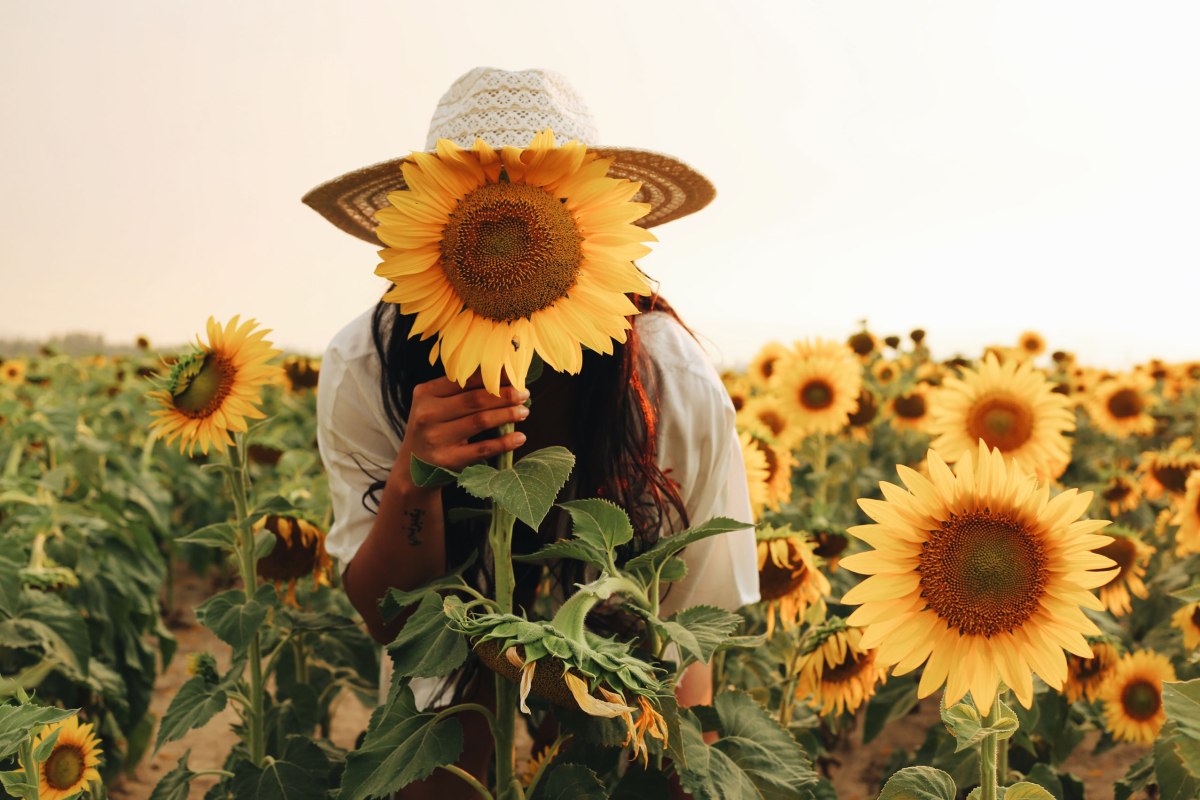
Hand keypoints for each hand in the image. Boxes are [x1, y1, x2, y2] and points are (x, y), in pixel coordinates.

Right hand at [390, 374, 528, 492]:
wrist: (412, 468)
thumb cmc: (433, 429)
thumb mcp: (436, 406)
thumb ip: (461, 391)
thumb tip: (504, 377)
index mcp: (425, 393)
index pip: (464, 380)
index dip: (493, 376)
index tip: (515, 376)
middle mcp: (427, 414)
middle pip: (474, 399)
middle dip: (504, 395)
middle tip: (524, 394)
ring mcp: (436, 438)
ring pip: (480, 421)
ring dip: (507, 415)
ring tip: (524, 412)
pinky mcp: (447, 460)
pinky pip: (483, 449)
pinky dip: (505, 443)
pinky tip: (520, 437)